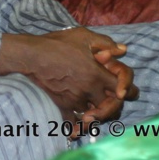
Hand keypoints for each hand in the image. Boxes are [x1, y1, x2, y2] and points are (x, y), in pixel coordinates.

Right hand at [0, 28, 136, 132]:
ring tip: (95, 105)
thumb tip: (123, 50)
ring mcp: (75, 100)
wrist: (31, 56)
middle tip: (111, 99)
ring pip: (95, 114)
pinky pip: (75, 122)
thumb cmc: (56, 43)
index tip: (123, 90)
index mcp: (97, 74)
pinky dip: (79, 124)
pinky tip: (79, 121)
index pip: (124, 90)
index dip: (128, 90)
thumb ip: (106, 43)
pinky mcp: (62, 106)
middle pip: (111, 107)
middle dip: (114, 104)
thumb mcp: (82, 36)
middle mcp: (89, 90)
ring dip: (98, 111)